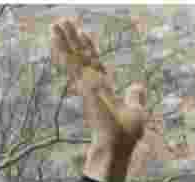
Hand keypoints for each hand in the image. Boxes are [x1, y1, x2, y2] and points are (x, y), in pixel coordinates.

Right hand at [52, 20, 147, 151]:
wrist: (116, 148)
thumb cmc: (126, 136)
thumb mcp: (136, 112)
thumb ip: (135, 97)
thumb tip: (138, 85)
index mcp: (106, 89)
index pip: (96, 64)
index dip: (90, 49)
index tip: (84, 34)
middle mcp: (94, 85)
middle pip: (82, 56)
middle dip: (73, 39)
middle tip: (63, 21)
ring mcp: (87, 86)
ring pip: (75, 57)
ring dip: (65, 40)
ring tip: (56, 23)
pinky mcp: (83, 87)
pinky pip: (72, 65)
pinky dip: (64, 50)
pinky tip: (56, 37)